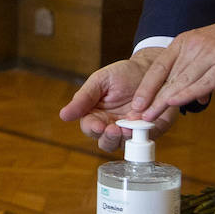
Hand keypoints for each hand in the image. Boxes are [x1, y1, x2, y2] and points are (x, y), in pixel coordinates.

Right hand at [59, 49, 177, 151]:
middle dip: (108, 138)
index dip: (92, 128)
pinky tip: (141, 129)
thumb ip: (84, 98)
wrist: (151, 68)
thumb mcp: (101, 80)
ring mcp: (130, 131)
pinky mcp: (148, 132)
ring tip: (127, 128)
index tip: (97, 125)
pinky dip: (141, 138)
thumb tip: (63, 115)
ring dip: (123, 139)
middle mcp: (112, 126)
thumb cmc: (123, 74)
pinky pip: (143, 141)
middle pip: (105, 142)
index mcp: (97, 114)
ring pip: (122, 145)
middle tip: (113, 129)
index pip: (89, 127)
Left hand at [130, 3, 214, 122]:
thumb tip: (196, 98)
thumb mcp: (213, 50)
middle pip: (167, 78)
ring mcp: (211, 56)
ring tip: (149, 118)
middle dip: (150, 101)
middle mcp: (194, 47)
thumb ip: (201, 72)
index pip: (159, 66)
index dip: (146, 87)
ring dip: (163, 102)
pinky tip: (175, 103)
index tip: (135, 105)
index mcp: (187, 42)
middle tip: (136, 119)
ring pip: (181, 81)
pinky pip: (203, 82)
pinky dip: (187, 93)